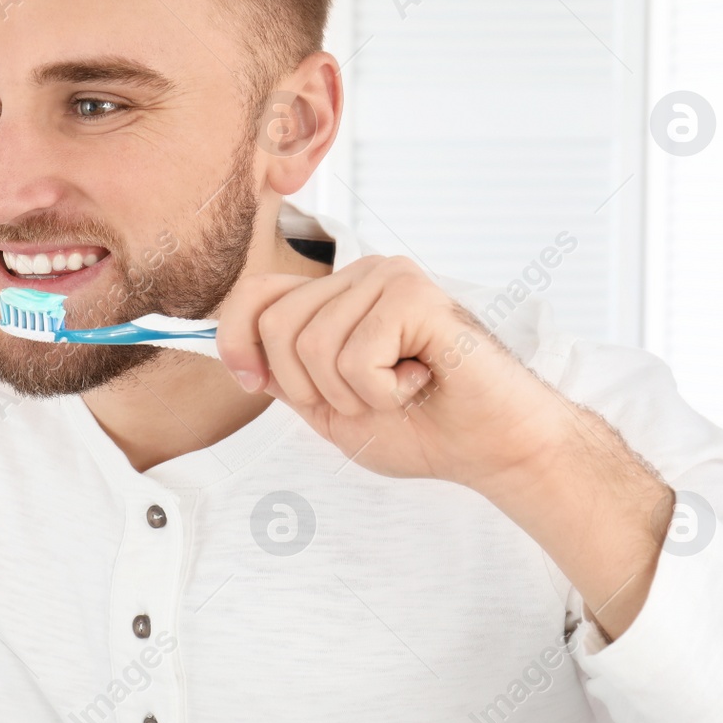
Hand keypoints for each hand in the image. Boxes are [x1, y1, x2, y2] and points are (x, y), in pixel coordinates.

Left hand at [216, 255, 564, 495]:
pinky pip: (356, 355)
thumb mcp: (329, 407)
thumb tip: (229, 350)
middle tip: (365, 398)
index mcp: (337, 295)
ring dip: (352, 394)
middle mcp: (361, 274)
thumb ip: (284, 375)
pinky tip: (420, 381)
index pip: (256, 294)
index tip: (252, 382)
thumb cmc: (422, 427)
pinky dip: (382, 391)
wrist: (493, 448)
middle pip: (275, 324)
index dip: (236, 340)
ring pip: (313, 345)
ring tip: (399, 390)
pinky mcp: (415, 294)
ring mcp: (389, 278)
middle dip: (308, 386)